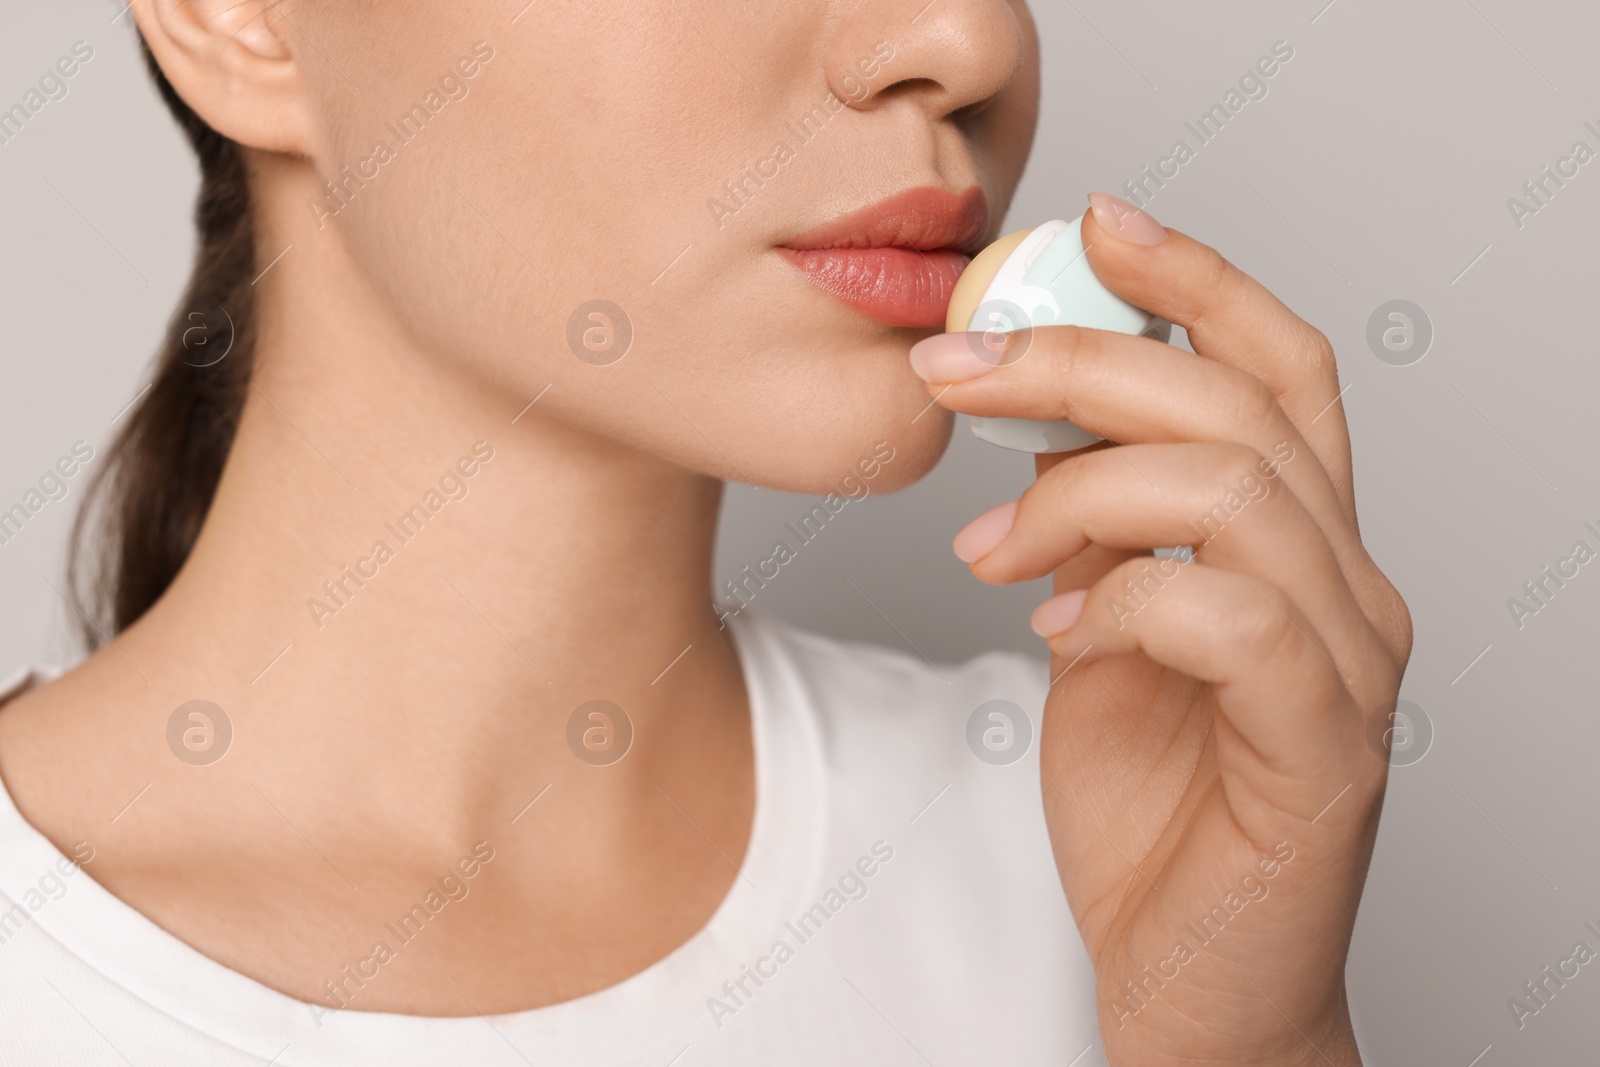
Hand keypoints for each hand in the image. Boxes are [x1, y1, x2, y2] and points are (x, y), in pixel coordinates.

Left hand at [909, 195, 1411, 1065]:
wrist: (1189, 977)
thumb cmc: (1155, 811)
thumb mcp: (1099, 638)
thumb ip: (1094, 539)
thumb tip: (1040, 447)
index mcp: (1298, 546)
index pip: (1273, 369)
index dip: (1195, 280)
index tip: (1091, 225)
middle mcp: (1346, 586)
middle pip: (1241, 404)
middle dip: (1084, 359)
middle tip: (958, 368)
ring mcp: (1348, 666)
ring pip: (1239, 489)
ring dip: (1083, 488)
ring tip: (990, 547)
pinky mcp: (1324, 751)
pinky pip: (1232, 618)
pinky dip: (1125, 599)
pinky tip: (1058, 634)